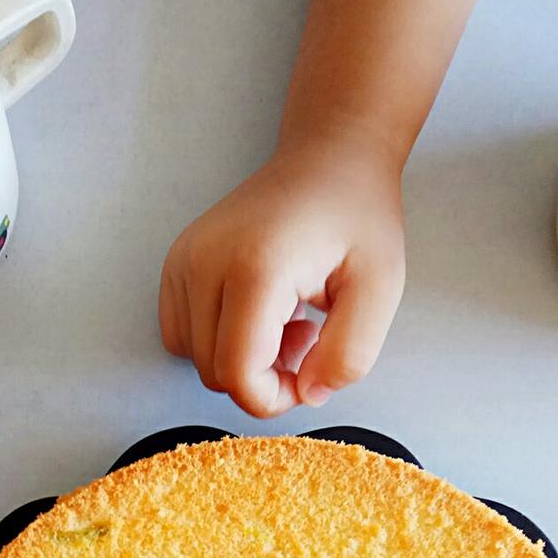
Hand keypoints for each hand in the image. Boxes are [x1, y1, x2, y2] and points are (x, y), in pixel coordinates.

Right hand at [159, 131, 405, 417]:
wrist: (329, 160)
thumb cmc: (357, 219)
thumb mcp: (381, 289)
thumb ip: (350, 356)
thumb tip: (308, 394)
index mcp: (256, 268)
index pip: (238, 375)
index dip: (274, 398)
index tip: (310, 375)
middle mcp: (205, 262)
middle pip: (216, 374)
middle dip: (263, 377)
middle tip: (306, 337)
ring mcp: (183, 261)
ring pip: (197, 361)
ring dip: (242, 359)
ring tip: (284, 320)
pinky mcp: (175, 265)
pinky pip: (181, 338)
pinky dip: (217, 343)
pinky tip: (256, 315)